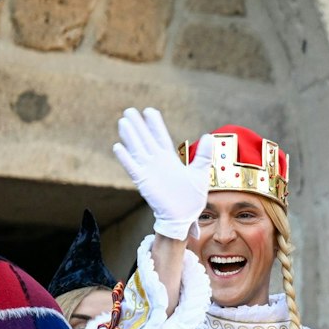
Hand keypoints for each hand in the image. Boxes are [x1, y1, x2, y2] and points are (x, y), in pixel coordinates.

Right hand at [112, 107, 209, 240]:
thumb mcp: (200, 173)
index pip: (160, 137)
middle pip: (145, 139)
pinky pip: (133, 168)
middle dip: (138, 125)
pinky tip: (118, 146)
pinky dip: (125, 158)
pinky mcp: (144, 182)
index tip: (149, 111)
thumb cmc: (191, 198)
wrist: (183, 217)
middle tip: (129, 110)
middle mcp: (157, 162)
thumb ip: (203, 155)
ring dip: (130, 137)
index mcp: (170, 159)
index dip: (155, 124)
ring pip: (137, 150)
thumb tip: (210, 136)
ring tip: (123, 122)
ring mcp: (149, 171)